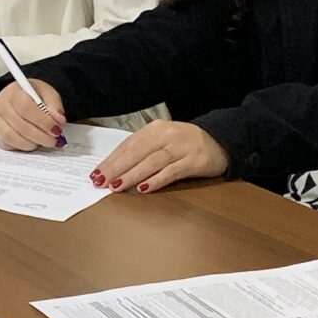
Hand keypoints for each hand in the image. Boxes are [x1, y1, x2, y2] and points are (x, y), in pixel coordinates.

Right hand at [0, 79, 67, 149]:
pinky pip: (6, 144)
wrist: (20, 97)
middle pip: (19, 124)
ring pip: (11, 136)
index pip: (26, 107)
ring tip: (44, 142)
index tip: (56, 129)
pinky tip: (32, 143)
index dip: (42, 121)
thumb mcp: (47, 93)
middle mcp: (1, 105)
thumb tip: (59, 119)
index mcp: (14, 91)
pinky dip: (21, 147)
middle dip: (40, 136)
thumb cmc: (33, 95)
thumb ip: (55, 104)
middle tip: (54, 140)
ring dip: (31, 143)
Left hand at [89, 119, 226, 193]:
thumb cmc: (186, 144)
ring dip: (132, 174)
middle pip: (137, 152)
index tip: (96, 173)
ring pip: (151, 161)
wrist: (221, 142)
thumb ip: (142, 152)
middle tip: (100, 181)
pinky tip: (143, 188)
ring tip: (116, 185)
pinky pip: (171, 171)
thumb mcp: (163, 141)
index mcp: (155, 129)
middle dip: (116, 167)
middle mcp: (167, 135)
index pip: (128, 144)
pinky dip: (156, 180)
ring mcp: (181, 147)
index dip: (111, 159)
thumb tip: (115, 170)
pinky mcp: (194, 160)